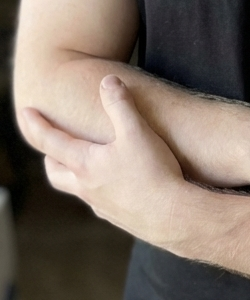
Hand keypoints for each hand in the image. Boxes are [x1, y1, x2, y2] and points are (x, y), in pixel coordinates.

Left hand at [21, 76, 183, 244]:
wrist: (174, 217)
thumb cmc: (153, 174)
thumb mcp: (137, 131)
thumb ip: (120, 105)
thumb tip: (108, 81)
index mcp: (85, 164)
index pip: (50, 141)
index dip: (35, 125)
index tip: (25, 112)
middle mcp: (87, 187)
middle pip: (55, 172)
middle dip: (50, 156)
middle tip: (51, 144)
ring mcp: (101, 205)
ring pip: (77, 189)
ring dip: (74, 174)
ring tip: (83, 163)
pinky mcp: (119, 218)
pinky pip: (100, 203)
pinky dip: (99, 191)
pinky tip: (115, 186)